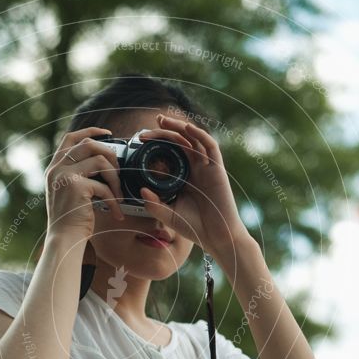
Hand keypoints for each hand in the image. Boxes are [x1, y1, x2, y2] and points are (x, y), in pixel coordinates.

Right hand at [45, 126, 124, 241]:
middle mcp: (57, 168)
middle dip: (110, 155)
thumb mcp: (71, 192)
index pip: (71, 137)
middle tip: (119, 173)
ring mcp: (64, 175)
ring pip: (100, 160)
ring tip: (119, 195)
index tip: (108, 134)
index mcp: (55, 168)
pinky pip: (104, 186)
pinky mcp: (75, 187)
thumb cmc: (72, 220)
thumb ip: (80, 175)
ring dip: (115, 178)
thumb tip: (106, 162)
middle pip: (89, 144)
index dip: (91, 131)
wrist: (64, 240)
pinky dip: (114, 200)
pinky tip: (116, 212)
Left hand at [138, 114, 249, 255]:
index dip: (157, 143)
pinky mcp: (217, 169)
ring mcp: (206, 167)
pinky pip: (210, 146)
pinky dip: (200, 134)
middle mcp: (194, 168)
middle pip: (179, 142)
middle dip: (164, 131)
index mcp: (183, 176)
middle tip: (147, 129)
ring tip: (162, 121)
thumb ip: (154, 205)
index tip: (141, 140)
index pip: (169, 153)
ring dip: (178, 127)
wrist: (217, 237)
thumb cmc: (195, 227)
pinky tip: (187, 128)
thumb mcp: (169, 215)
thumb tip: (142, 191)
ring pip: (193, 139)